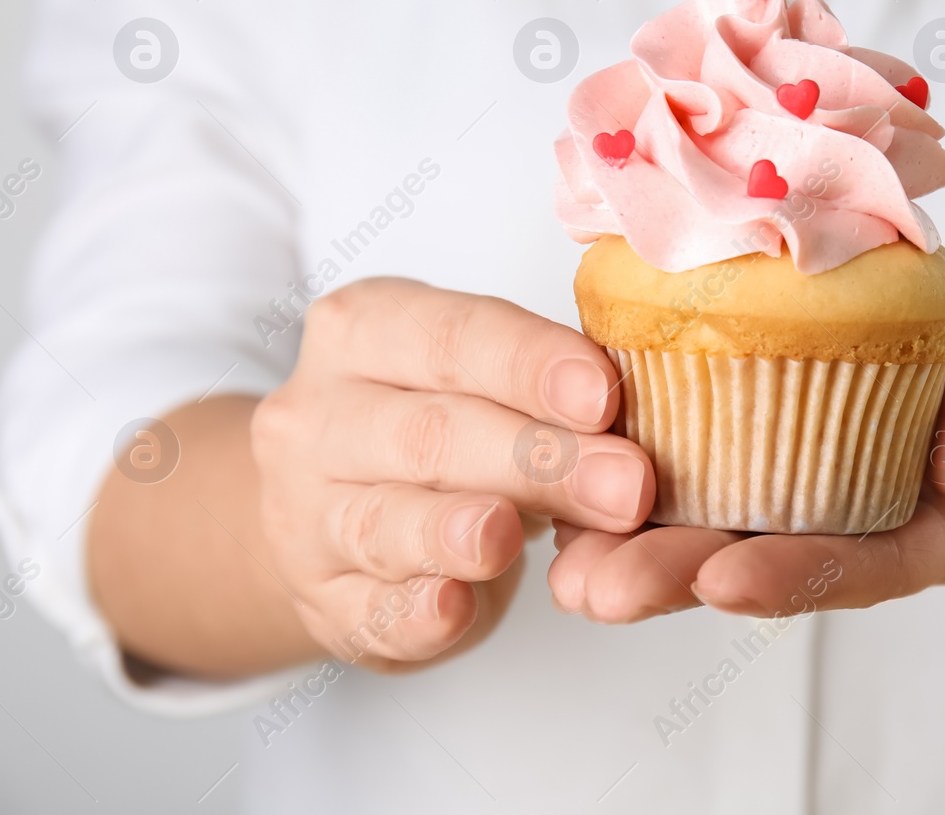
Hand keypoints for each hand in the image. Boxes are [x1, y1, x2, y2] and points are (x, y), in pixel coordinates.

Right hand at [250, 278, 654, 670]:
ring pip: (383, 523)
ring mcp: (307, 514)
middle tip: (627, 489)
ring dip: (457, 532)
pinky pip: (364, 611)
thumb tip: (637, 419)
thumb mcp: (479, 377)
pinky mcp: (320, 600)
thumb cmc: (436, 422)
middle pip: (428, 434)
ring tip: (513, 538)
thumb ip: (545, 389)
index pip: (450, 336)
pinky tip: (453, 609)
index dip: (530, 364)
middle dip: (536, 461)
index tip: (602, 395)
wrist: (333, 507)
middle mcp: (319, 417)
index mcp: (365, 332)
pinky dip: (412, 613)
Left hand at [548, 301, 944, 658]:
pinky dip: (644, 470)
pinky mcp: (779, 443)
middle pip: (768, 560)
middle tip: (595, 589)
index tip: (728, 581)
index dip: (797, 574)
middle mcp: (860, 520)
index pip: (864, 560)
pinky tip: (574, 475)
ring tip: (562, 562)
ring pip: (722, 524)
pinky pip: (709, 460)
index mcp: (935, 522)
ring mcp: (814, 489)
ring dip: (638, 542)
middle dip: (678, 577)